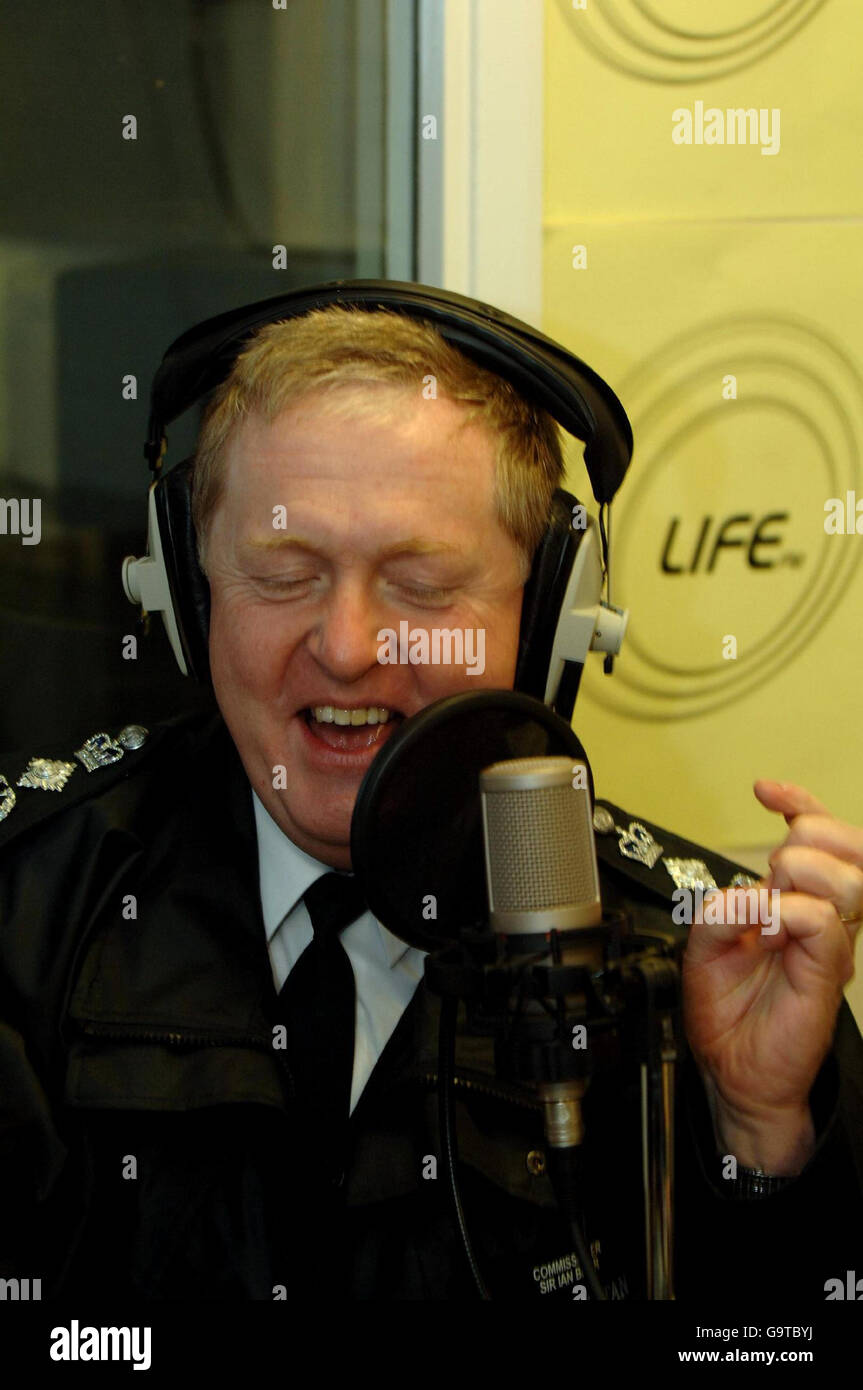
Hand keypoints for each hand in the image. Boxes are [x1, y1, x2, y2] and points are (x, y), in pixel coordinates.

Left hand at [682, 780, 862, 1173]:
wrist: (733, 1072)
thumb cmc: (726, 1014)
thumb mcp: (703, 945)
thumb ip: (719, 908)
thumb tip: (745, 893)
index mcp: (797, 902)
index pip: (821, 837)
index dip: (800, 802)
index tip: (766, 790)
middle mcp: (821, 919)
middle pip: (847, 847)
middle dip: (807, 836)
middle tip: (772, 871)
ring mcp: (829, 945)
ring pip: (846, 878)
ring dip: (798, 874)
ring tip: (768, 903)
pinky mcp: (827, 972)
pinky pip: (823, 922)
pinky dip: (787, 914)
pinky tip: (767, 931)